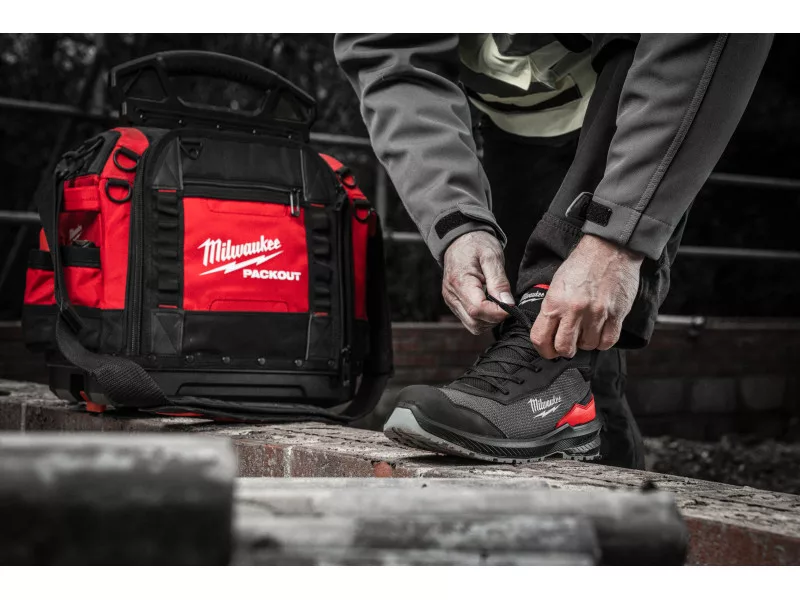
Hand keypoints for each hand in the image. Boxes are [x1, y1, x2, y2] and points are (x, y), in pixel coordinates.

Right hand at [442, 231, 514, 334]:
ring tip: (497, 302)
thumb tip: (507, 303)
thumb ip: (499, 281)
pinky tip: (489, 304)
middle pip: (475, 322)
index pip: (478, 309)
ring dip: (489, 320)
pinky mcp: (453, 303)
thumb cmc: (476, 244)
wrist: (459, 239)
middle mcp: (452, 295)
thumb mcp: (492, 257)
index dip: (497, 312)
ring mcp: (451, 301)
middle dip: (494, 318)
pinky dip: (482, 318)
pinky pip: (469, 320)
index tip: (511, 306)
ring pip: (472, 325)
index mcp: (460, 282)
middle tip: (505, 303)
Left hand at [529, 234, 642, 358]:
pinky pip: (608, 342)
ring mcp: (596, 314)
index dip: (543, 350)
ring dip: (586, 343)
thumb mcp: (556, 284)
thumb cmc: (582, 263)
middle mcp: (574, 310)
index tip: (548, 350)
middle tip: (568, 344)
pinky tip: (600, 332)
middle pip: (564, 348)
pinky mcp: (616, 315)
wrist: (609, 248)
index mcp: (554, 302)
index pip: (540, 339)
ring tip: (586, 330)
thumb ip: (552, 308)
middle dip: (565, 350)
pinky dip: (603, 341)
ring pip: (588, 347)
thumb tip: (549, 330)